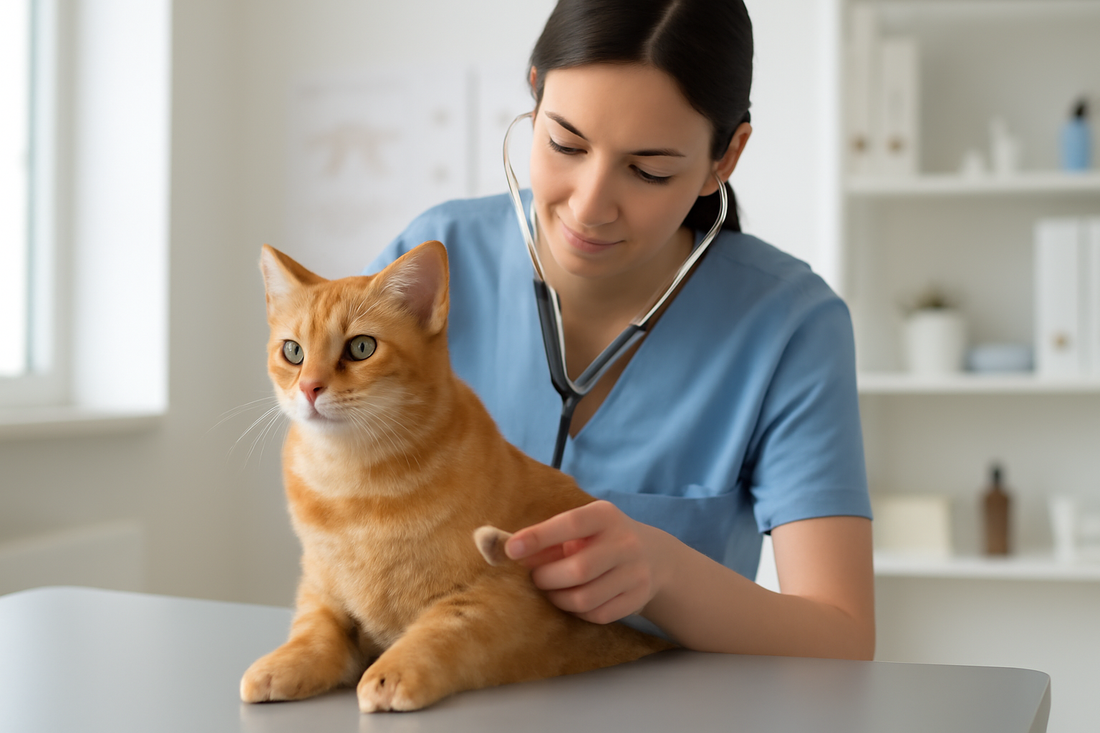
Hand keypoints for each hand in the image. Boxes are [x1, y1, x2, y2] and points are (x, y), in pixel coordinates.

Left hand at [504, 500, 670, 624]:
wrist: (655, 557)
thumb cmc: (601, 540)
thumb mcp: (581, 530)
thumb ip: (549, 539)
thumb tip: (507, 552)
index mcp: (605, 516)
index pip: (570, 523)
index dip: (539, 537)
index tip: (511, 550)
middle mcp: (625, 542)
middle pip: (578, 569)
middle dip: (546, 578)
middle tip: (535, 578)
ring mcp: (635, 572)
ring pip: (585, 598)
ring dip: (558, 598)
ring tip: (552, 591)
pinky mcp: (638, 598)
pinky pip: (597, 614)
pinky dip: (577, 611)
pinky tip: (573, 601)